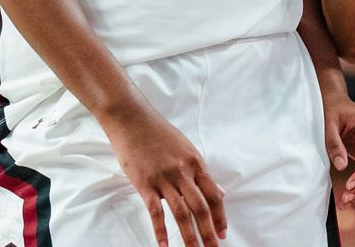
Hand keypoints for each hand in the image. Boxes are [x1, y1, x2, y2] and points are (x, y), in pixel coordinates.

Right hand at [100, 104, 226, 245]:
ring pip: (182, 213)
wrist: (131, 119)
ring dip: (190, 236)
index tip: (223, 233)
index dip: (220, 217)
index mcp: (196, 163)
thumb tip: (216, 191)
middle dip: (209, 232)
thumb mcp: (185, 148)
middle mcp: (183, 172)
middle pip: (201, 208)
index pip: (214, 195)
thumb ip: (199, 172)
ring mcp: (164, 178)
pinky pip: (156, 212)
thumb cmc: (157, 132)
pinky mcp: (145, 183)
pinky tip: (165, 245)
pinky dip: (161, 231)